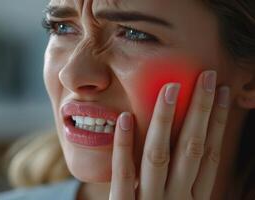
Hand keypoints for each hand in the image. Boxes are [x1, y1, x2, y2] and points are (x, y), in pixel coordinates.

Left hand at [109, 70, 229, 199]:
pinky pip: (123, 173)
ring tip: (171, 87)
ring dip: (165, 119)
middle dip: (200, 110)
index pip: (210, 155)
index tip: (223, 93)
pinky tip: (125, 116)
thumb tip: (190, 143)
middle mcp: (177, 199)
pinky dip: (124, 144)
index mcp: (194, 199)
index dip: (218, 122)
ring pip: (158, 155)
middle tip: (207, 76)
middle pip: (191, 148)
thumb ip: (182, 182)